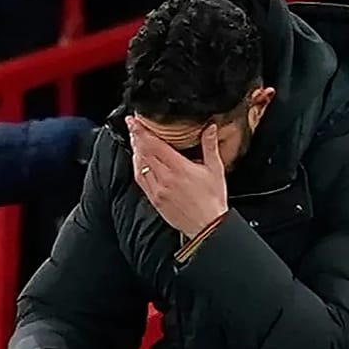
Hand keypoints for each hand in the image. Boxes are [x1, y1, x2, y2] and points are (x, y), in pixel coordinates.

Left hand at [128, 119, 228, 237]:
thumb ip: (210, 146)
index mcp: (178, 168)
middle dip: (136, 137)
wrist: (207, 227)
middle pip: (143, 153)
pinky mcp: (155, 199)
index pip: (154, 145)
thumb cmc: (212, 200)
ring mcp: (157, 190)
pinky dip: (137, 167)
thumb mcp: (215, 169)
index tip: (135, 121)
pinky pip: (140, 180)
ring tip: (135, 140)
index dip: (141, 131)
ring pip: (139, 166)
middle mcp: (165, 178)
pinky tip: (139, 161)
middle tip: (133, 126)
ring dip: (135, 151)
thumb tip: (209, 127)